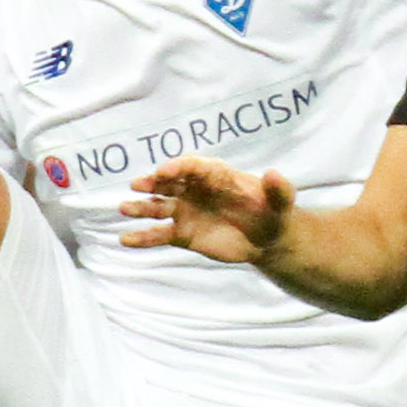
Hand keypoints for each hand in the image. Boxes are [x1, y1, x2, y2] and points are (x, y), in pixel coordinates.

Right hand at [120, 158, 294, 264]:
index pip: (193, 166)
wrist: (269, 239)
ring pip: (159, 206)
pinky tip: (125, 240)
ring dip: (141, 207)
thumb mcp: (282, 200)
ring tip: (123, 208)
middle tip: (138, 185)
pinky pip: (159, 234)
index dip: (178, 167)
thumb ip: (279, 189)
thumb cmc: (274, 212)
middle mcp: (195, 190)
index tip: (164, 172)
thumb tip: (274, 174)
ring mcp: (187, 211)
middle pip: (170, 182)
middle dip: (153, 182)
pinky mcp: (183, 233)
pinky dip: (142, 237)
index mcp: (216, 175)